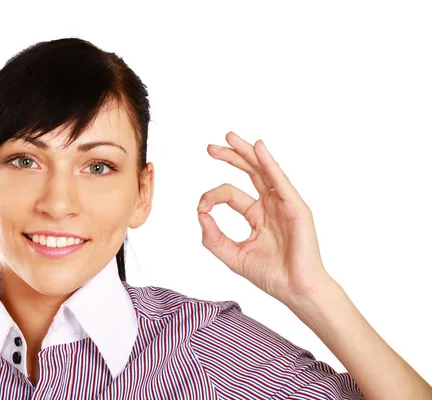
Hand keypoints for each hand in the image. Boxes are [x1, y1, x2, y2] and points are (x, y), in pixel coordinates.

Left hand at [197, 131, 332, 305]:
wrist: (295, 290)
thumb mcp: (232, 255)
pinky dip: (269, 162)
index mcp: (256, 215)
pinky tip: (258, 147)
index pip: (230, 194)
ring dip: (247, 152)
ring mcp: (283, 204)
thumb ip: (213, 236)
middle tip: (210, 147)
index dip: (212, 197)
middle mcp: (270, 205)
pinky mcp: (295, 207)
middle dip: (230, 157)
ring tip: (229, 137)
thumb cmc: (271, 275)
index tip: (201, 208)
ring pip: (263, 170)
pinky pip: (280, 180)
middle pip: (249, 172)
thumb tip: (200, 214)